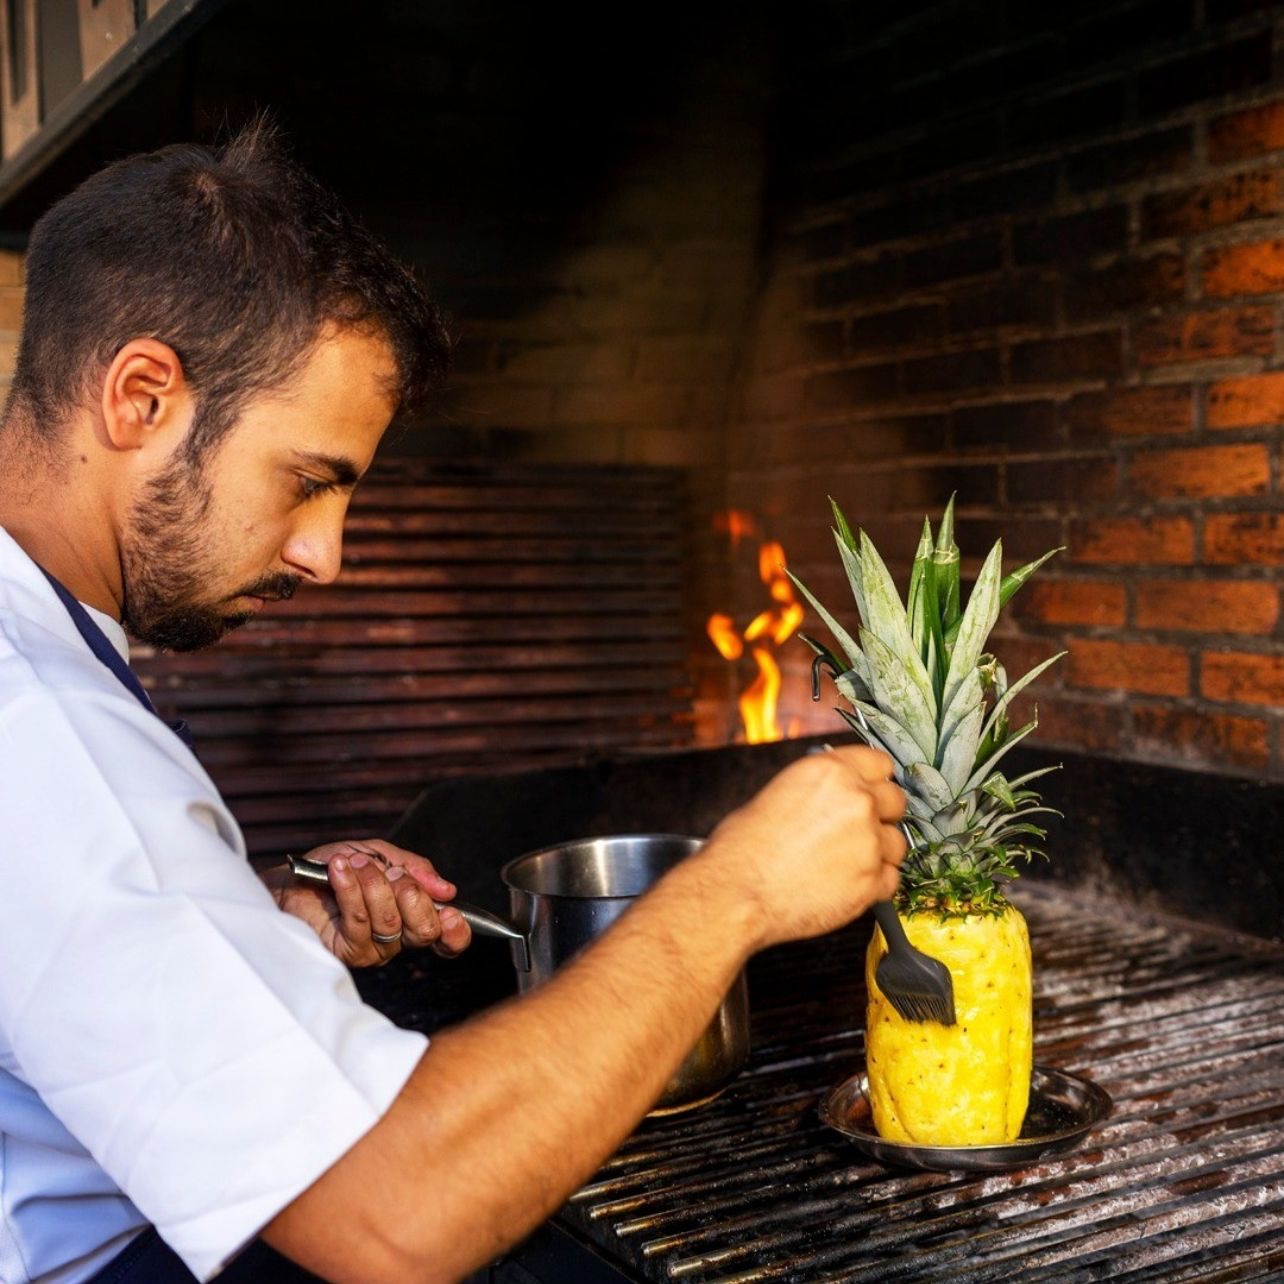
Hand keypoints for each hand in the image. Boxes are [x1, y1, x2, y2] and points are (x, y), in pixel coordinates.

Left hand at [261, 839, 472, 966]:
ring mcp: (370, 949)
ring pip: (390, 922)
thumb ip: (415, 869)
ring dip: (374, 883)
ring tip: (356, 863)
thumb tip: (447, 889)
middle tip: (391, 872)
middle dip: (411, 892)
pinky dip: (351, 888)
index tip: (450, 911)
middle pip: (425, 930)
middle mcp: (395, 939)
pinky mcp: (344, 950)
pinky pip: (358, 921)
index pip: (445, 938)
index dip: (456, 931)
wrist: (291, 878)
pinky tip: (340, 870)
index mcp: (410, 917)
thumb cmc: (335, 868)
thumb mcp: (381, 856)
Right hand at [698, 745, 907, 949]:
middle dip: (881, 814)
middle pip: (896, 800)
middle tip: (858, 829)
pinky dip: (875, 884)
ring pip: (898, 843)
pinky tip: (848, 883)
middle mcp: (856, 801)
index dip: (874, 778)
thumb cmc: (743, 848)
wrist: (737, 892)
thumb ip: (819, 791)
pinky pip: (891, 879)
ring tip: (848, 862)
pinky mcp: (872, 882)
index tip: (871, 789)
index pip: (879, 763)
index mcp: (831, 772)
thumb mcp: (778, 793)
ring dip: (880, 851)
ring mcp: (868, 842)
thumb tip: (833, 798)